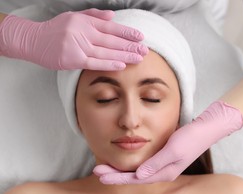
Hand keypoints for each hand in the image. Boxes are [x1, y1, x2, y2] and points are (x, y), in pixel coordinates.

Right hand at [0, 9, 147, 69]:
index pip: (111, 27)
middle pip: (111, 40)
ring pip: (106, 51)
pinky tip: (122, 65)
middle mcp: (83, 32)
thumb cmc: (55, 30)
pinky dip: (109, 64)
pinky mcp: (73, 59)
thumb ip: (93, 16)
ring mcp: (78, 45)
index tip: (140, 37)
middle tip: (145, 50)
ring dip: (124, 55)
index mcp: (84, 21)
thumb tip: (112, 16)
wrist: (33, 40)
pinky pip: (94, 62)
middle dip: (130, 45)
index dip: (127, 32)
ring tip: (138, 58)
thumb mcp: (73, 17)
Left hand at [93, 101, 242, 184]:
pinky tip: (124, 162)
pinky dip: (131, 164)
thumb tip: (138, 175)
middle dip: (115, 175)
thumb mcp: (173, 149)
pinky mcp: (164, 157)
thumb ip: (156, 162)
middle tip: (96, 170)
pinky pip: (143, 164)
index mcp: (165, 172)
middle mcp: (163, 171)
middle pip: (135, 177)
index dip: (117, 177)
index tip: (101, 176)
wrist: (206, 129)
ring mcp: (164, 165)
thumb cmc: (191, 138)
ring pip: (138, 171)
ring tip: (104, 167)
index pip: (136, 178)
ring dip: (121, 170)